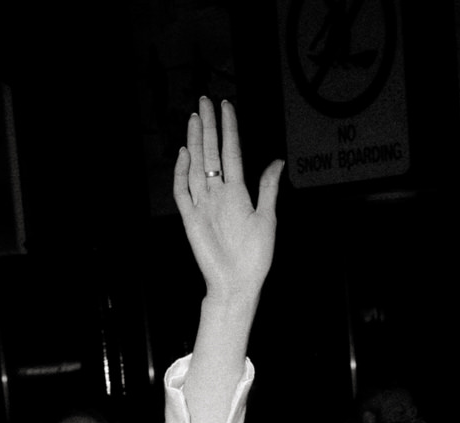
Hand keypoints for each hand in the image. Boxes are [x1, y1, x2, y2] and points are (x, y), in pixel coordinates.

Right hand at [172, 97, 280, 301]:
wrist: (238, 284)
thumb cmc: (255, 257)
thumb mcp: (267, 218)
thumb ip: (268, 188)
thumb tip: (278, 161)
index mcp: (237, 192)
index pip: (231, 151)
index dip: (229, 128)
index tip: (227, 105)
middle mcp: (218, 194)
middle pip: (211, 152)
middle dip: (208, 126)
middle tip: (204, 100)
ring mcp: (203, 204)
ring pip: (196, 165)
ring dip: (195, 141)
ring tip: (194, 117)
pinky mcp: (191, 219)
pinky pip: (183, 191)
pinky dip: (182, 172)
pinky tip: (185, 153)